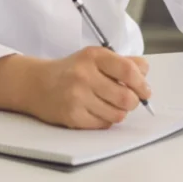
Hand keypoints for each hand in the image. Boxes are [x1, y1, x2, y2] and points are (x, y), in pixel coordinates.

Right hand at [0, 47, 150, 129]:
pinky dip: (105, 120)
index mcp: (94, 56)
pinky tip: (97, 111)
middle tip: (129, 100)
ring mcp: (77, 96)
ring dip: (119, 112)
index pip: (128, 71)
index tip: (145, 91)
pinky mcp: (72, 116)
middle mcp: (84, 75)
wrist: (37, 84)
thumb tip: (145, 71)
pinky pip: (103, 125)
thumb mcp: (95, 57)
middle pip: (126, 97)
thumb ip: (122, 62)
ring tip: (110, 105)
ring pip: (117, 114)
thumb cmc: (71, 70)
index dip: (142, 84)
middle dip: (133, 101)